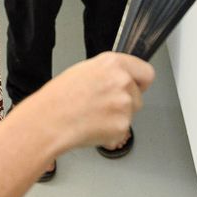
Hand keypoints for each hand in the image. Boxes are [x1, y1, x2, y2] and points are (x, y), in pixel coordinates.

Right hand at [27, 52, 153, 152]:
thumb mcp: (84, 70)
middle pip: (138, 96)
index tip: (136, 87)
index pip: (146, 72)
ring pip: (130, 114)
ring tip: (94, 116)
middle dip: (125, 103)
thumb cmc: (59, 97)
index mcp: (113, 64)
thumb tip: (118, 80)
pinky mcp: (122, 126)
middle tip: (103, 106)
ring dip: (117, 118)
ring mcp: (124, 104)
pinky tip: (93, 127)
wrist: (50, 120)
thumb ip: (108, 73)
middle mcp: (123, 81)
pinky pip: (122, 131)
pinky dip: (111, 132)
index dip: (140, 82)